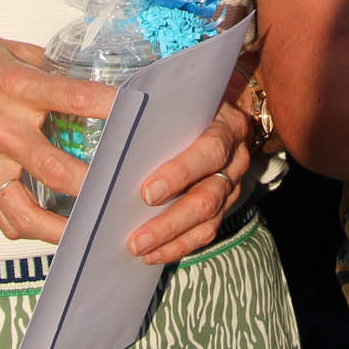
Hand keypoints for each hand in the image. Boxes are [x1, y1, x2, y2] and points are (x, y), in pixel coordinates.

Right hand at [0, 29, 117, 244]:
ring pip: (29, 211)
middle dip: (97, 182)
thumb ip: (50, 69)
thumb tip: (89, 82)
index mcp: (14, 86)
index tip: (141, 115)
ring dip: (67, 225)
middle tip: (129, 185)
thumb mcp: (8, 49)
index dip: (112, 108)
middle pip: (57, 168)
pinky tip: (59, 230)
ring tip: (98, 227)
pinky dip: (34, 230)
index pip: (74, 99)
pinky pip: (5, 218)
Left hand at [126, 87, 251, 265]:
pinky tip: (152, 255)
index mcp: (226, 124)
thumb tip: (112, 114)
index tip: (145, 192)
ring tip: (137, 249)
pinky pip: (207, 232)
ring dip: (171, 238)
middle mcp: (236, 157)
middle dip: (171, 219)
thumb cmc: (186, 99)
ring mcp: (232, 183)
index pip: (209, 151)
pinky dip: (179, 246)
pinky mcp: (225, 203)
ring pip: (208, 219)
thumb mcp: (178, 93)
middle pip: (210, 194)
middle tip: (135, 237)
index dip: (179, 173)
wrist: (219, 105)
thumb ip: (155, 105)